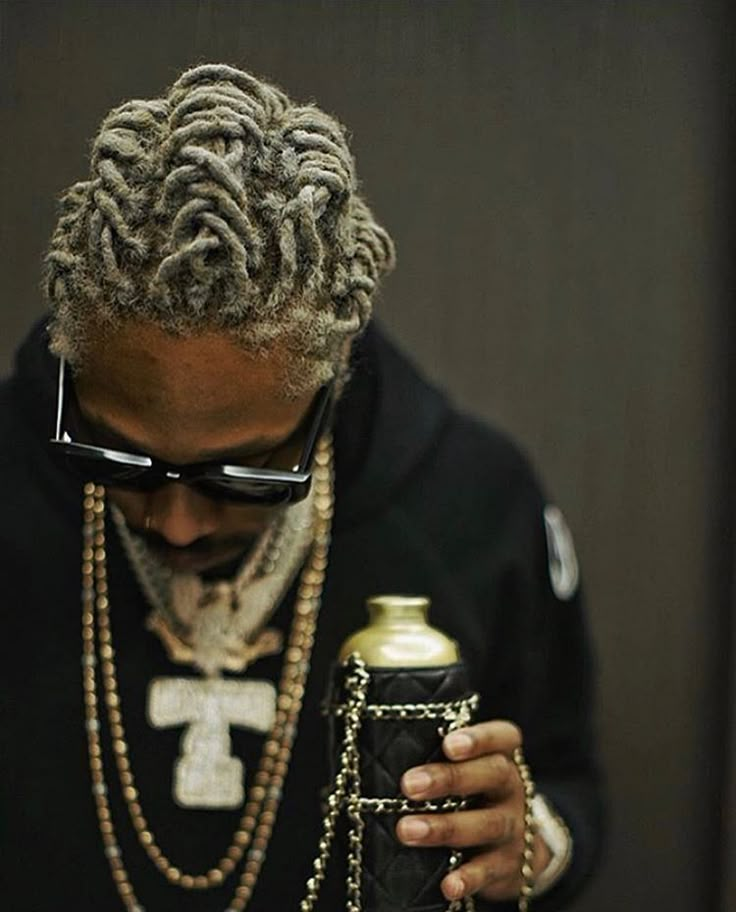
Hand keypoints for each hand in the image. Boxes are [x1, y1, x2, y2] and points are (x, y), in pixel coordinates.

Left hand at [395, 721, 550, 903]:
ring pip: (487, 823)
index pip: (502, 736)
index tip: (448, 744)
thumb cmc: (473, 793)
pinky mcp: (511, 864)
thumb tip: (384, 749)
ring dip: (445, 828)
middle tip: (409, 785)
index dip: (479, 738)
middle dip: (450, 779)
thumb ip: (437, 757)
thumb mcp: (467, 769)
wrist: (518, 846)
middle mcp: (512, 787)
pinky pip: (490, 870)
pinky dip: (469, 877)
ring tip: (406, 830)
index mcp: (502, 755)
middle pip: (492, 774)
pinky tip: (447, 884)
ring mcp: (515, 826)